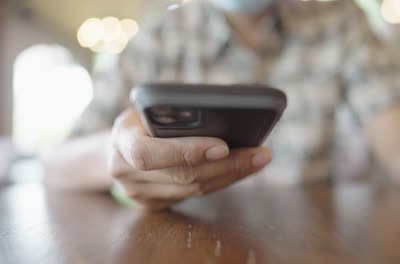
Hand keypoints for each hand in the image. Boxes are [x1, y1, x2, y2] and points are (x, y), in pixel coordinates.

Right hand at [109, 108, 272, 209]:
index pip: (150, 154)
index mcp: (121, 140)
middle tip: (260, 153)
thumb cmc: (141, 119)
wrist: (118, 147)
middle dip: (227, 165)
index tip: (223, 146)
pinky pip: (195, 195)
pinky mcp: (154, 205)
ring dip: (232, 175)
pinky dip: (222, 181)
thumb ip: (174, 112)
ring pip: (194, 189)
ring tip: (260, 159)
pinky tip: (243, 168)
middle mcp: (126, 172)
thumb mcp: (148, 106)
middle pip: (183, 176)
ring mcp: (139, 194)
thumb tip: (225, 113)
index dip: (186, 152)